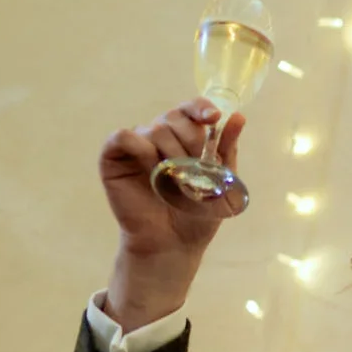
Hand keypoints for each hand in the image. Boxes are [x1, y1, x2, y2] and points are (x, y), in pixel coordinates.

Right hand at [98, 101, 245, 327]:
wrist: (174, 243)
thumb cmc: (197, 214)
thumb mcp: (222, 181)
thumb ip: (227, 149)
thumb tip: (239, 116)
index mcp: (184, 138)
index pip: (190, 109)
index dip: (200, 108)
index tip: (213, 118)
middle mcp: (158, 137)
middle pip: (174, 118)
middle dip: (191, 141)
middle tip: (196, 168)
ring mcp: (135, 146)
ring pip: (154, 128)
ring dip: (171, 154)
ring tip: (177, 181)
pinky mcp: (113, 158)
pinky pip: (124, 136)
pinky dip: (141, 149)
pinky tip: (153, 170)